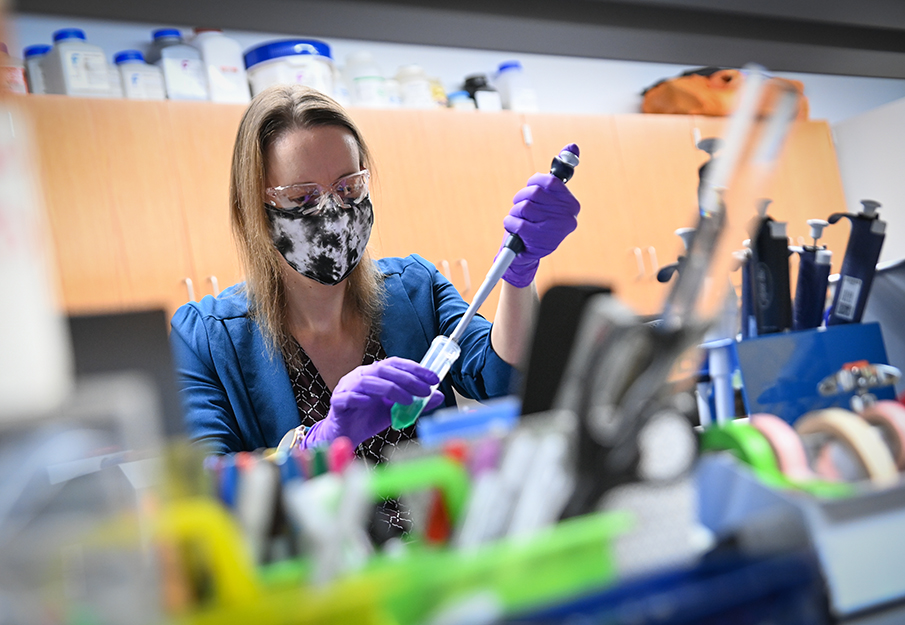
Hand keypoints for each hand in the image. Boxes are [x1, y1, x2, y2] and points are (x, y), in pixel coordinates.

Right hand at [303, 357, 444, 447]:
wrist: (346, 434)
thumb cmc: (368, 418)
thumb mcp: (395, 410)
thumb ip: (414, 403)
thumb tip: (438, 396)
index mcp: (374, 374)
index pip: (395, 364)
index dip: (415, 369)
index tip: (434, 378)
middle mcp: (360, 376)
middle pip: (383, 370)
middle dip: (407, 379)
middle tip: (425, 391)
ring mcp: (347, 388)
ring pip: (366, 381)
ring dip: (389, 389)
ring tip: (408, 400)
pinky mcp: (337, 402)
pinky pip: (347, 397)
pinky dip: (359, 398)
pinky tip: (371, 403)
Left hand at [500, 146, 580, 287]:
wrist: (527, 253)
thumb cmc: (537, 220)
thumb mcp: (549, 197)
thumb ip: (561, 172)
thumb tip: (573, 145)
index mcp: (572, 205)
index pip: (548, 181)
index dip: (533, 183)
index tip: (531, 189)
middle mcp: (567, 217)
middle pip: (534, 192)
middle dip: (521, 198)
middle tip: (522, 208)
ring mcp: (554, 230)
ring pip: (524, 207)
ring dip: (515, 212)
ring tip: (520, 220)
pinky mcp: (538, 240)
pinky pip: (516, 221)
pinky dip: (510, 223)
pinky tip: (515, 230)